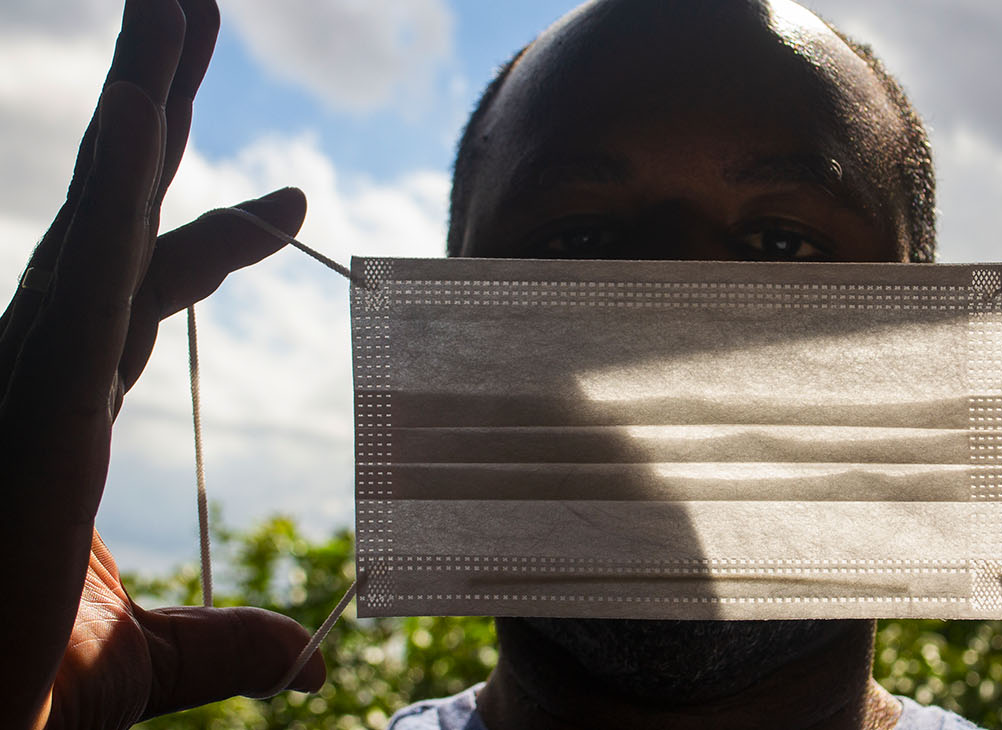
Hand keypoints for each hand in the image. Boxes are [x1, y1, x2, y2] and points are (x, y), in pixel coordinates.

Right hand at [0, 1, 322, 726]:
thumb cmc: (11, 707)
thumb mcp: (140, 668)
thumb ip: (222, 646)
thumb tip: (304, 661)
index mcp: (61, 417)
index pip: (144, 291)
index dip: (214, 237)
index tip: (293, 199)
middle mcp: (36, 369)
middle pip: (115, 211)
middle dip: (155, 109)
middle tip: (193, 11)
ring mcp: (28, 361)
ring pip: (102, 197)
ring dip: (144, 88)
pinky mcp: (36, 373)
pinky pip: (97, 237)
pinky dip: (124, 150)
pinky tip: (162, 67)